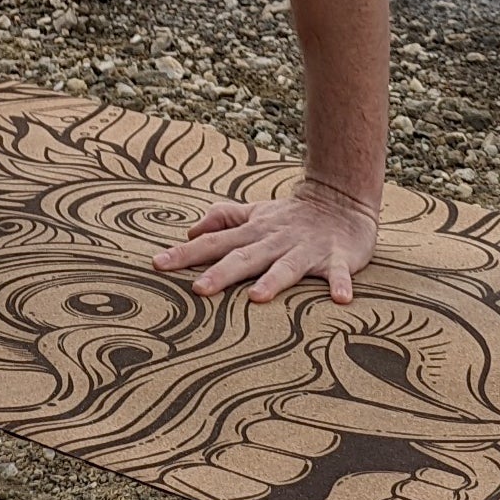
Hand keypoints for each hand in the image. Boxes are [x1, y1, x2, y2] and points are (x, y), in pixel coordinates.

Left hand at [152, 184, 377, 303]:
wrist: (342, 200)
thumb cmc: (291, 216)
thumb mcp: (255, 214)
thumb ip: (224, 220)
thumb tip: (190, 232)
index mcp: (254, 232)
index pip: (214, 243)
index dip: (185, 254)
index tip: (157, 265)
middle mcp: (276, 240)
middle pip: (245, 257)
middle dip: (222, 273)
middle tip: (198, 290)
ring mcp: (307, 249)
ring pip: (288, 266)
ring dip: (274, 280)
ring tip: (258, 297)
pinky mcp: (338, 257)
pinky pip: (339, 272)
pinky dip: (340, 283)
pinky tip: (341, 299)